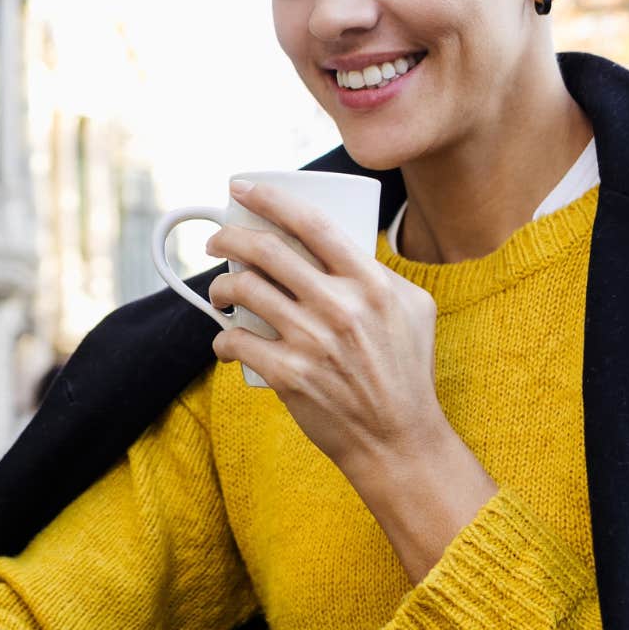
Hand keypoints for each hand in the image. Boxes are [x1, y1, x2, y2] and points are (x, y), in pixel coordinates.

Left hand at [205, 179, 496, 578]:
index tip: (240, 189)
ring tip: (220, 293)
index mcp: (371, 283)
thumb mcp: (413, 309)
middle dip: (228, 238)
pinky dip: (221, 340)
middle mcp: (340, 307)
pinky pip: (235, 343)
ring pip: (243, 292)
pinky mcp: (289, 376)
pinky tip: (225, 341)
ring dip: (219, 288)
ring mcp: (312, 342)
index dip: (269, 199)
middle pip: (266, 251)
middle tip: (215, 242)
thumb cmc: (405, 371)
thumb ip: (380, 272)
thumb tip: (343, 244)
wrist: (399, 439)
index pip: (312, 224)